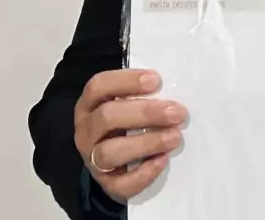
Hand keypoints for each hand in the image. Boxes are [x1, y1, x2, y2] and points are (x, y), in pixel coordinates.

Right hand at [73, 69, 187, 202]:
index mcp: (90, 105)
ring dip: (146, 143)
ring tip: (174, 137)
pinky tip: (163, 160)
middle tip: (177, 113)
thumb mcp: (130, 103)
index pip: (98, 87)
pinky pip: (121, 183)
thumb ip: (146, 94)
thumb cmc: (130, 121)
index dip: (126, 81)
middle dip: (145, 113)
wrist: (120, 163)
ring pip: (109, 152)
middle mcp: (86, 132)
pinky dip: (144, 173)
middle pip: (107, 117)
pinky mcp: (107, 184)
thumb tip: (177, 87)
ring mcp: (92, 160)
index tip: (156, 81)